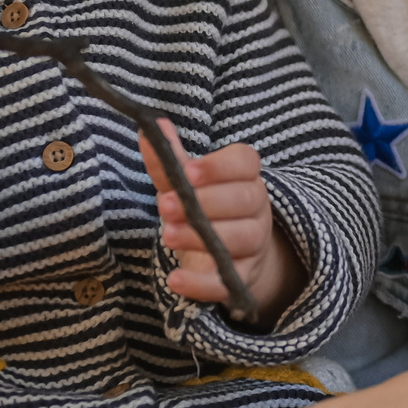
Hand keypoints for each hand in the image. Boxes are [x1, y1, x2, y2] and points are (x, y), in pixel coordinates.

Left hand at [144, 124, 301, 323]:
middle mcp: (257, 207)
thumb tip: (150, 125)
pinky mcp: (244, 277)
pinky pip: (230, 281)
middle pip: (245, 199)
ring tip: (169, 236)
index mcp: (245, 177)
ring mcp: (255, 243)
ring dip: (203, 236)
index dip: (220, 166)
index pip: (246, 162)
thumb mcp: (184, 184)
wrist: (231, 255)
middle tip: (165, 206)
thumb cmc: (205, 208)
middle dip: (206, 202)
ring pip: (242, 237)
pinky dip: (203, 282)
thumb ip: (168, 159)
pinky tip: (176, 279)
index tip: (189, 170)